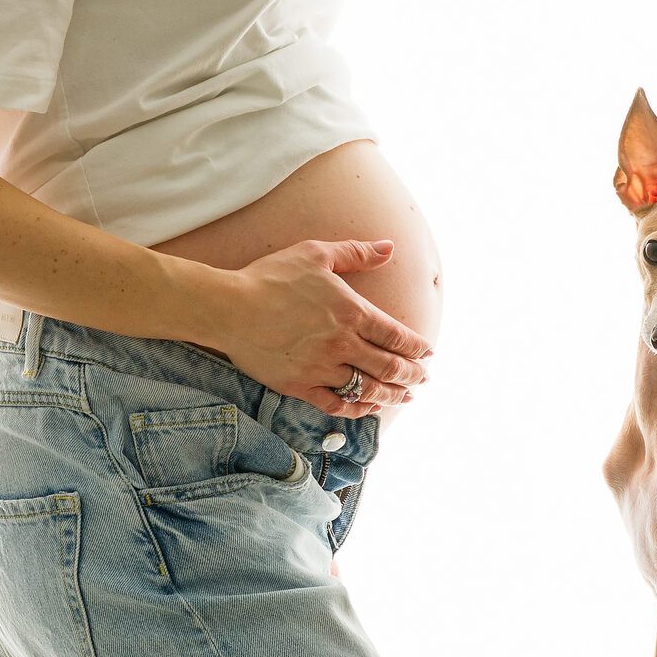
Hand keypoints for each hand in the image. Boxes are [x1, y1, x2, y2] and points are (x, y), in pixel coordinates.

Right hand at [206, 239, 431, 417]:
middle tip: (422, 378)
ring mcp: (322, 369)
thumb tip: (389, 247)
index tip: (427, 353)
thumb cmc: (271, 277)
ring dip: (392, 394)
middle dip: (412, 374)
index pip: (397, 336)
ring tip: (405, 396)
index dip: (417, 348)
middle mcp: (342, 344)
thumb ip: (356, 252)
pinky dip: (358, 408)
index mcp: (351, 312)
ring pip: (368, 389)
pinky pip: (337, 405)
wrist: (228, 307)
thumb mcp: (316, 254)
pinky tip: (369, 407)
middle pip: (390, 366)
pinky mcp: (300, 386)